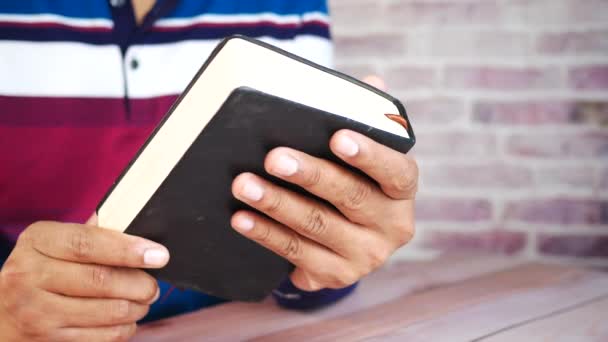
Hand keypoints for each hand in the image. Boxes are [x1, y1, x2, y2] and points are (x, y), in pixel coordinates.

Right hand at [0, 219, 169, 340]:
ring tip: (144, 301)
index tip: (159, 255)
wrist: (1, 315)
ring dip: (136, 307)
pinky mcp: (46, 340)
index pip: (88, 244)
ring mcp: (35, 311)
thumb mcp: (53, 244)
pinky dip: (124, 328)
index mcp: (37, 241)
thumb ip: (89, 234)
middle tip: (153, 285)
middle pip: (100, 280)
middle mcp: (29, 275)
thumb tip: (132, 223)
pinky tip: (127, 319)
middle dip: (139, 284)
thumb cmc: (40, 271)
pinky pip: (100, 337)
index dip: (128, 250)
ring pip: (106, 311)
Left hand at [231, 129, 416, 290]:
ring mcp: (366, 256)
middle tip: (273, 158)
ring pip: (317, 225)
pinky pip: (296, 252)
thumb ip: (367, 119)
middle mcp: (393, 226)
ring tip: (244, 184)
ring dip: (277, 204)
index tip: (337, 137)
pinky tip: (241, 218)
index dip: (369, 155)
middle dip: (310, 175)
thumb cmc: (352, 182)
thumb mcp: (364, 156)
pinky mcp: (337, 275)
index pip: (396, 172)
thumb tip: (373, 81)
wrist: (348, 241)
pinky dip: (266, 233)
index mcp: (402, 191)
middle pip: (351, 197)